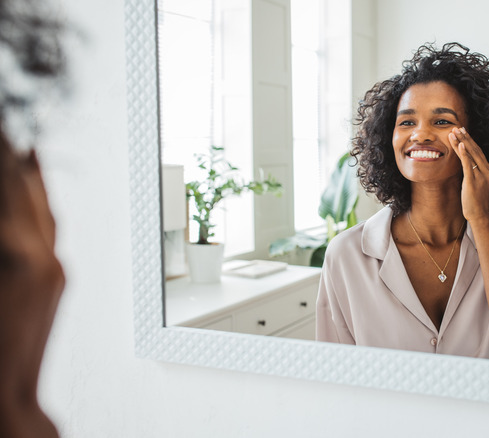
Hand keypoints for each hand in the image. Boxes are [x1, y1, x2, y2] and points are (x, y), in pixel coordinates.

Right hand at [0, 135, 63, 436]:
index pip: (8, 186)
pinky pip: (49, 230)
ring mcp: (55, 268)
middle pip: (25, 189)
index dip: (3, 155)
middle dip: (12, 157)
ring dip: (28, 176)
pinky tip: (31, 193)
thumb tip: (4, 210)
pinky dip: (38, 204)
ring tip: (19, 147)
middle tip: (9, 132)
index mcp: (18, 255)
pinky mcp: (57, 280)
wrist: (9, 400)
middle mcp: (44, 256)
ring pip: (42, 207)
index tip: (4, 132)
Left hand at [449, 127, 488, 222]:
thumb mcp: (477, 185)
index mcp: (488, 171)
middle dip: (466, 138)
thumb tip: (465, 166)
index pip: (479, 152)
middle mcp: (487, 171)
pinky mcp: (473, 182)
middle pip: (476, 150)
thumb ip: (473, 174)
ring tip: (454, 132)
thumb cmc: (477, 202)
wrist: (481, 216)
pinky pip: (469, 165)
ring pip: (472, 155)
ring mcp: (481, 176)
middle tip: (457, 127)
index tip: (463, 132)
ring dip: (462, 142)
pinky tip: (461, 145)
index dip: (470, 141)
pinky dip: (465, 154)